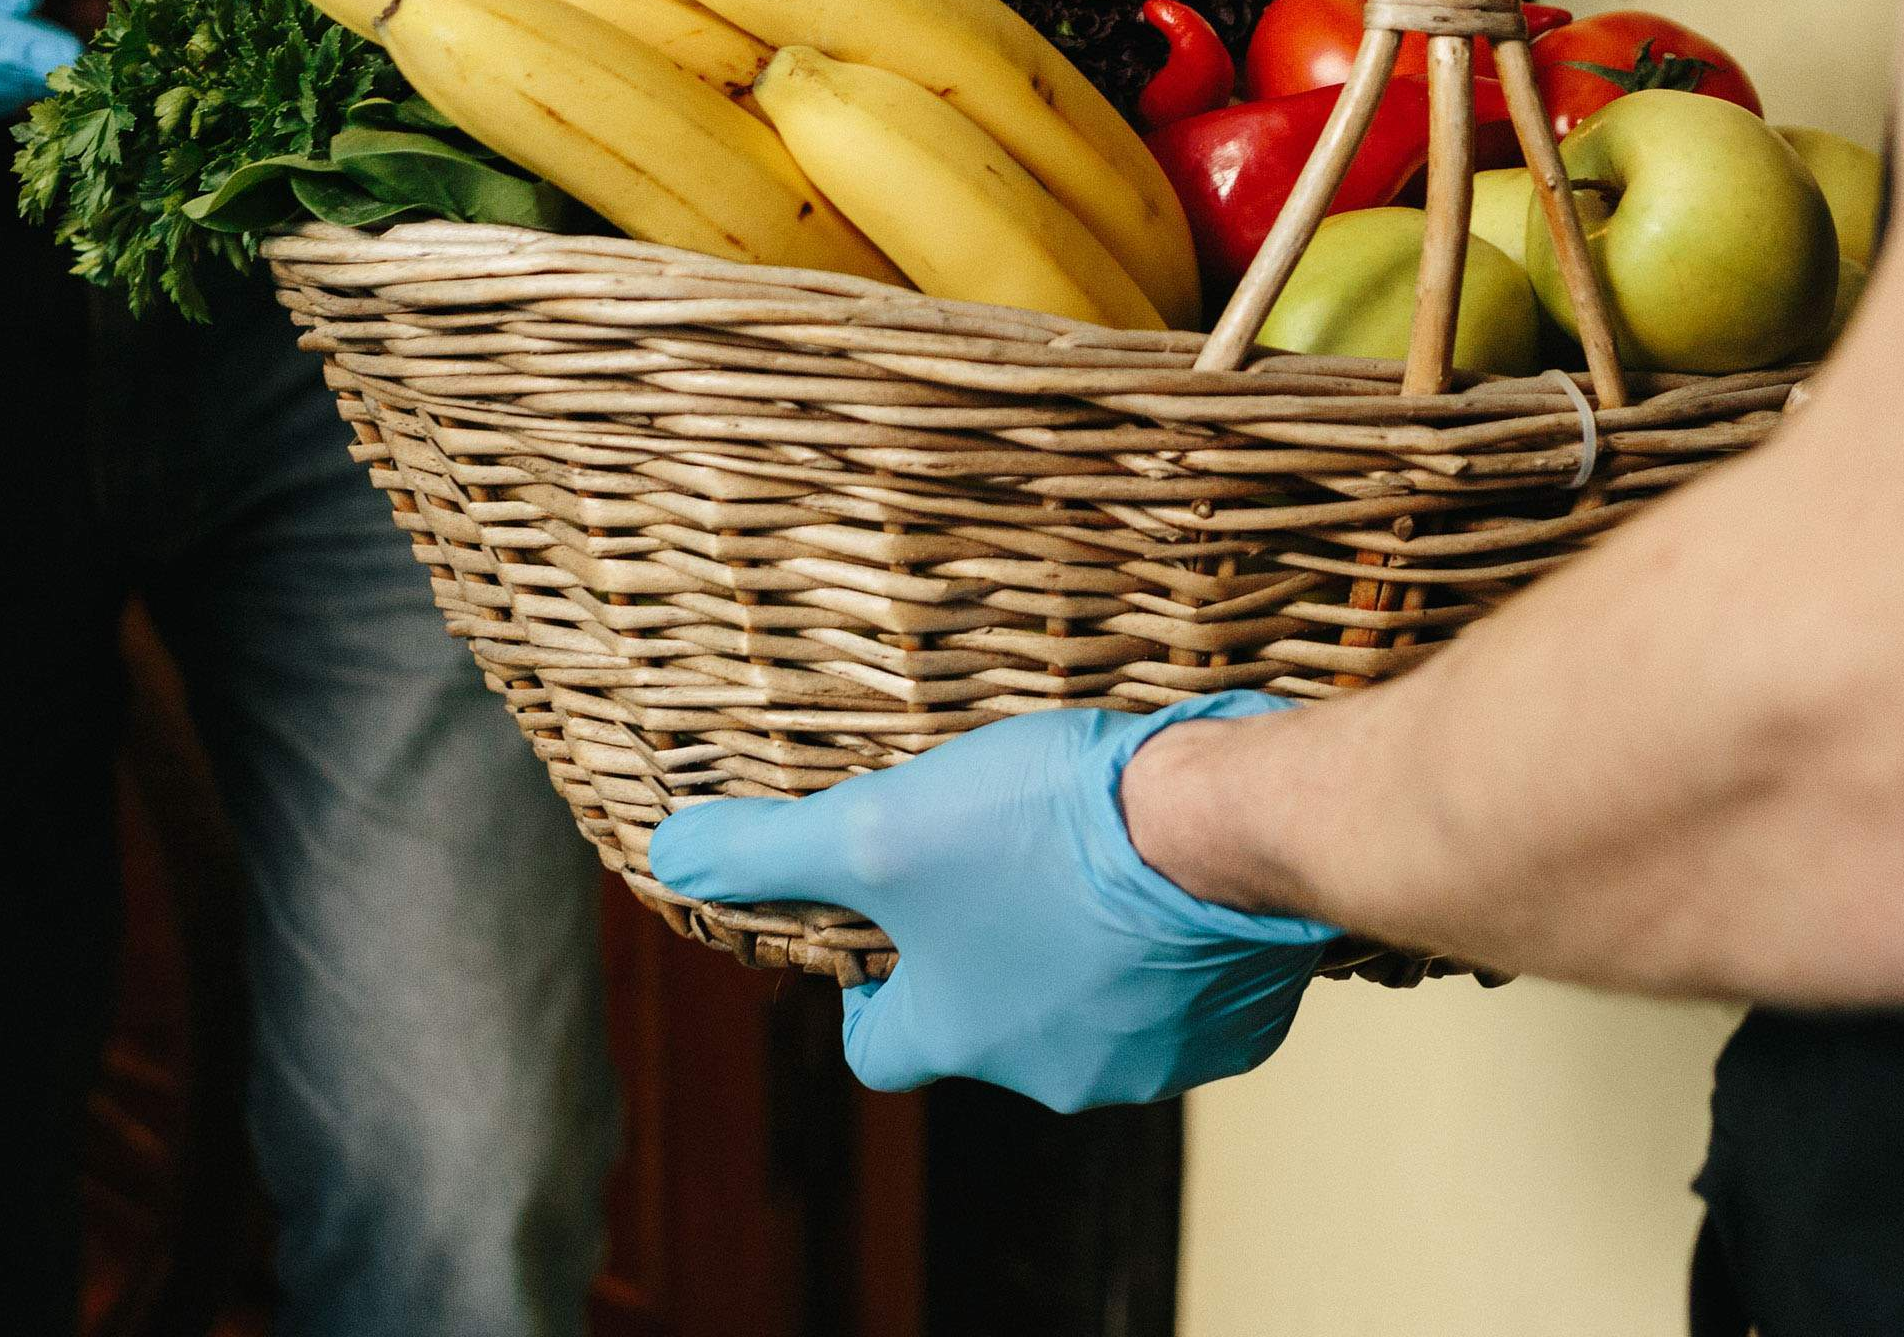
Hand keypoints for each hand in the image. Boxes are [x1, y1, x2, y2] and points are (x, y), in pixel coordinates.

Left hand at [646, 695, 1333, 1111]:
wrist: (1226, 828)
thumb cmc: (1045, 832)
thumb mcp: (880, 826)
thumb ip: (770, 852)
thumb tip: (667, 857)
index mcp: (961, 1039)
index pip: (882, 1049)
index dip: (870, 990)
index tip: (884, 930)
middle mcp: (1056, 1076)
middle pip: (993, 1025)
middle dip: (985, 953)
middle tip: (996, 858)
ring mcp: (1154, 1061)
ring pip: (1091, 1010)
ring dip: (1078, 951)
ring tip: (1085, 858)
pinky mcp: (1236, 1031)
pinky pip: (1182, 998)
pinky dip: (1165, 952)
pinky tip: (1164, 878)